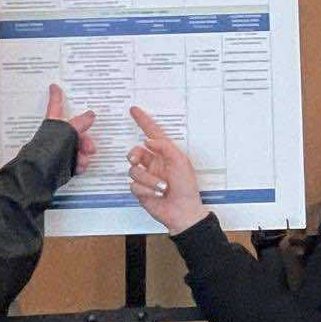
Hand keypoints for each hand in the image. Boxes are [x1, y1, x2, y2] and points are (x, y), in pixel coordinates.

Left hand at [45, 85, 95, 172]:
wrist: (41, 174)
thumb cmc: (50, 149)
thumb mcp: (68, 132)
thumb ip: (80, 123)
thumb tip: (91, 114)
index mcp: (54, 124)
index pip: (56, 106)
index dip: (56, 96)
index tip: (54, 86)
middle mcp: (57, 136)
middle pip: (76, 131)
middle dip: (86, 140)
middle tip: (89, 148)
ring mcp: (60, 150)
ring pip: (79, 148)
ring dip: (84, 154)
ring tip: (82, 160)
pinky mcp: (63, 164)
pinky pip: (77, 161)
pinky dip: (80, 164)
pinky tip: (79, 168)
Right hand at [126, 106, 209, 233]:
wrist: (182, 211)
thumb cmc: (186, 187)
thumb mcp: (181, 162)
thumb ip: (164, 147)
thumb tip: (148, 140)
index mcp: (165, 153)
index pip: (152, 133)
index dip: (143, 121)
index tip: (134, 110)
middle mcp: (154, 163)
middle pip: (135, 152)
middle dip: (134, 155)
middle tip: (136, 159)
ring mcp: (146, 176)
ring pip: (133, 170)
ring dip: (148, 180)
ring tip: (162, 187)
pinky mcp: (140, 190)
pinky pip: (133, 185)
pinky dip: (145, 190)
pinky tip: (155, 194)